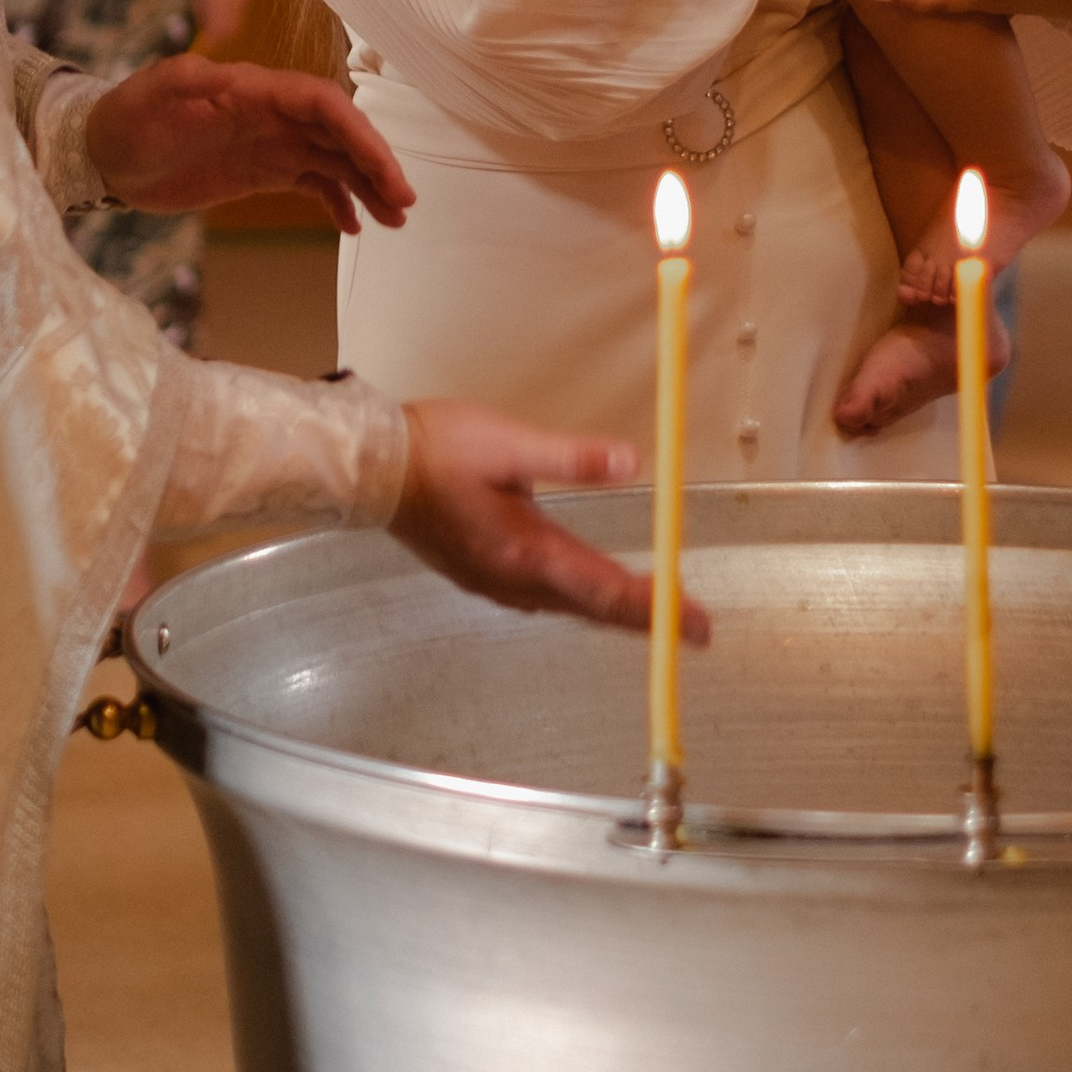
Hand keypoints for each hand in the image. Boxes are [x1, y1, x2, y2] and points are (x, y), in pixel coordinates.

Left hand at [84, 55, 414, 233]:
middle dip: (376, 164)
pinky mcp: (262, 171)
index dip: (359, 132)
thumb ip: (194, 84)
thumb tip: (232, 79)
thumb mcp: (156, 93)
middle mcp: (273, 114)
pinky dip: (337, 201)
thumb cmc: (128, 115)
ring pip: (334, 160)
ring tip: (395, 220)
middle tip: (404, 203)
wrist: (104, 151)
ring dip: (367, 186)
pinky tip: (353, 227)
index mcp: (255, 89)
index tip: (383, 167)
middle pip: (340, 133)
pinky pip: (312, 182)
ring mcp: (271, 143)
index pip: (323, 104)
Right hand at [391, 399, 706, 640]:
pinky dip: (579, 600)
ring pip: (570, 608)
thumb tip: (632, 464)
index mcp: (525, 550)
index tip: (695, 622)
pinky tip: (584, 592)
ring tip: (653, 613)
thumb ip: (572, 458)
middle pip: (595, 608)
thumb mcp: (510, 442)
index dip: (658, 607)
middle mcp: (513, 578)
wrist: (375, 470)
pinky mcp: (481, 575)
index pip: (606, 589)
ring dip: (613, 611)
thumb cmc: (435, 452)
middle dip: (648, 618)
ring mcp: (494, 583)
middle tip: (692, 629)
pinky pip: (544, 600)